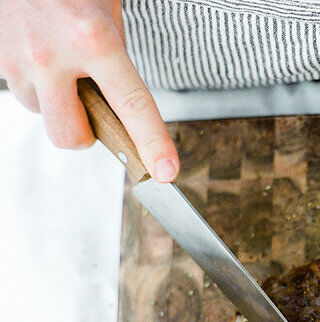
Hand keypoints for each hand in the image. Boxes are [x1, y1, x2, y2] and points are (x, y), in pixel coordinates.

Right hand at [0, 0, 177, 180]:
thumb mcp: (107, 12)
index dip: (152, 143)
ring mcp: (17, 60)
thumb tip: (123, 107)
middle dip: (86, 135)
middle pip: (71, 136)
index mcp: (92, 39)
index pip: (131, 105)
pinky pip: (25, 93)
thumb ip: (116, 58)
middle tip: (97, 112)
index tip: (165, 172)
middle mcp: (51, 55)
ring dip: (60, 104)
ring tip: (65, 65)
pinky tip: (44, 56)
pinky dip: (39, 85)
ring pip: (45, 115)